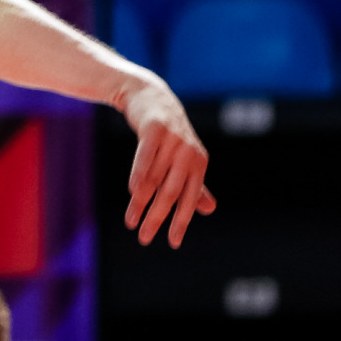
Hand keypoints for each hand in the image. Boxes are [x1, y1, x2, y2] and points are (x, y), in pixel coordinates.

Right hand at [120, 78, 215, 247]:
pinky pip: (146, 156)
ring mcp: (172, 139)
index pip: (190, 199)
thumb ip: (194, 184)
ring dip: (141, 202)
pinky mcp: (155, 128)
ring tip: (131, 221)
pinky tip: (133, 192)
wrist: (151, 97)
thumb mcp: (183, 159)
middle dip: (157, 218)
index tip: (172, 244)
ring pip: (155, 178)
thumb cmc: (168, 135)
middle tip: (144, 239)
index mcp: (199, 163)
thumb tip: (209, 209)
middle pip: (171, 192)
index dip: (181, 222)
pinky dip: (139, 174)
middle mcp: (188, 152)